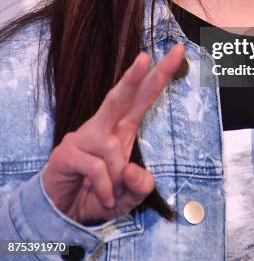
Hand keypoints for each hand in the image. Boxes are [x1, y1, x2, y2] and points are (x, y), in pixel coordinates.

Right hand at [42, 44, 184, 224]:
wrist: (64, 214)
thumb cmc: (100, 195)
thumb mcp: (131, 196)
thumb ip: (140, 186)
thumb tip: (131, 170)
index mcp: (123, 128)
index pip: (144, 96)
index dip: (160, 74)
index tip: (178, 51)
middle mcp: (103, 127)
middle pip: (119, 97)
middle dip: (132, 77)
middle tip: (143, 57)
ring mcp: (82, 137)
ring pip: (111, 147)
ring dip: (117, 178)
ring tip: (111, 193)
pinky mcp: (66, 153)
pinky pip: (96, 169)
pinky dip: (104, 188)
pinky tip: (102, 196)